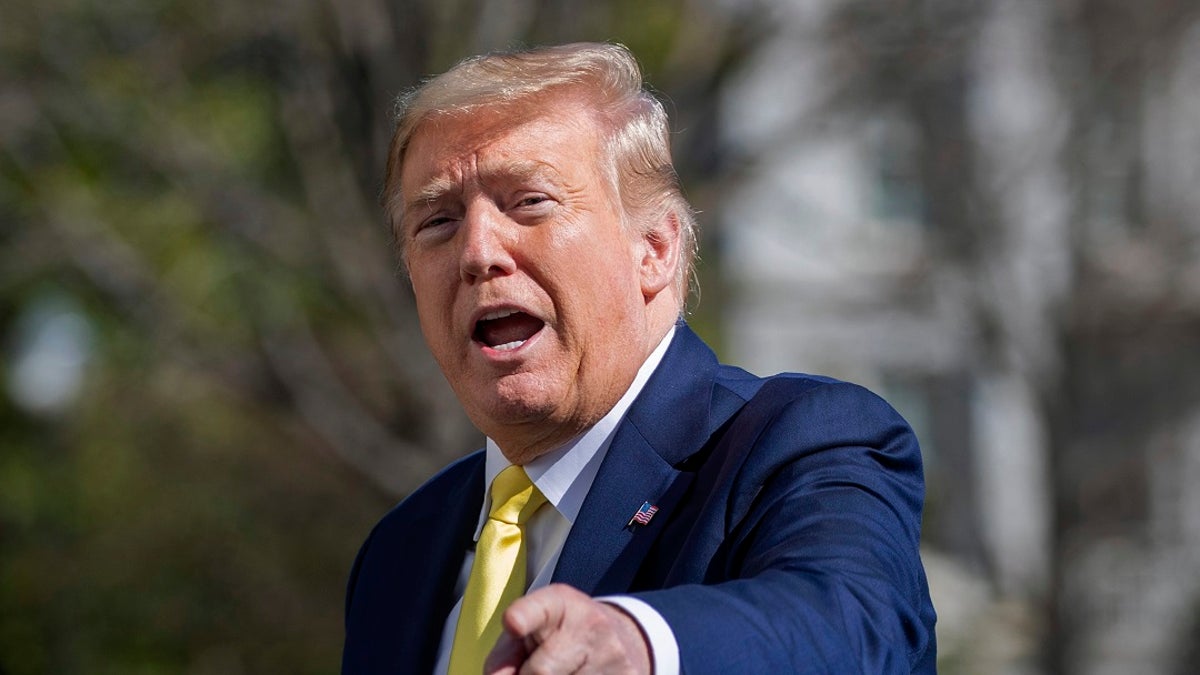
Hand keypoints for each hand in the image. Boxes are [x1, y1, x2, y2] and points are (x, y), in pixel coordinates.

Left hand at [484, 583, 651, 673]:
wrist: (619, 638)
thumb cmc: (560, 635)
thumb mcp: (530, 631)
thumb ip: (505, 654)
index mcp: (558, 604)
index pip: (538, 609)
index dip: (524, 617)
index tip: (513, 622)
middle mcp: (590, 624)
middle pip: (541, 672)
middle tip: (533, 669)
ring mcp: (613, 654)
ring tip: (562, 671)